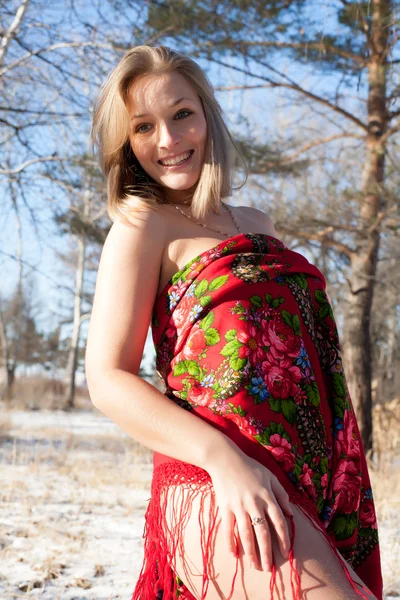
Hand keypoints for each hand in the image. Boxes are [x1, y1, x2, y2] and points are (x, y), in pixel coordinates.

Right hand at [208, 448, 293, 571]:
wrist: (225, 459)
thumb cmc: (249, 467)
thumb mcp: (270, 476)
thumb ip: (281, 494)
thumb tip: (291, 514)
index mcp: (267, 496)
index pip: (278, 522)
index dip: (283, 539)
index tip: (286, 553)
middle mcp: (254, 503)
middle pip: (263, 532)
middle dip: (267, 552)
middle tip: (269, 568)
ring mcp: (239, 506)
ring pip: (246, 534)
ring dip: (250, 552)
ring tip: (254, 566)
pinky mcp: (225, 506)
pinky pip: (228, 528)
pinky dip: (230, 542)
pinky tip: (234, 555)